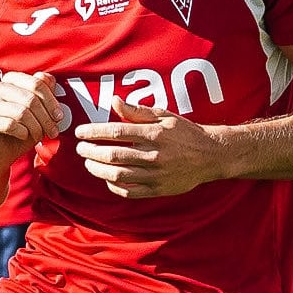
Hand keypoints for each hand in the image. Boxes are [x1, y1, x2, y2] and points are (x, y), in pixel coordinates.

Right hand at [0, 71, 60, 169]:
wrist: (1, 153)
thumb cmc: (21, 130)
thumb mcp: (39, 112)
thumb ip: (45, 94)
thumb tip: (51, 81)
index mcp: (12, 80)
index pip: (37, 82)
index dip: (52, 101)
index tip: (58, 117)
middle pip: (30, 98)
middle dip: (46, 118)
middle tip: (52, 131)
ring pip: (21, 112)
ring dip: (35, 127)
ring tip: (38, 135)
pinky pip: (9, 125)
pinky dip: (22, 133)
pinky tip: (23, 136)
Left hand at [74, 97, 221, 197]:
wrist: (212, 156)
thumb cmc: (185, 133)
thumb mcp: (164, 115)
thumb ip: (137, 110)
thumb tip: (114, 101)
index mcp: (154, 134)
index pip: (116, 132)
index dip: (94, 132)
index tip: (80, 132)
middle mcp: (154, 155)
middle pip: (113, 155)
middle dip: (91, 151)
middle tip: (80, 148)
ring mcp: (155, 175)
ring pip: (117, 175)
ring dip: (97, 169)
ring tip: (88, 162)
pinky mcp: (158, 190)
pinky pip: (129, 192)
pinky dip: (114, 186)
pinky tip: (106, 178)